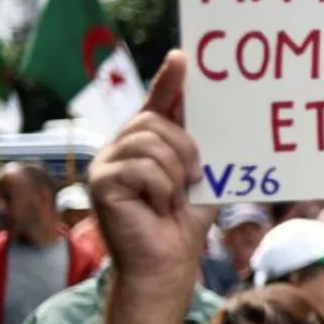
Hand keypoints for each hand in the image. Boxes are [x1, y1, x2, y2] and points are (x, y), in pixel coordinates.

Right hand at [89, 52, 215, 323]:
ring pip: (150, 142)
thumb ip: (201, 149)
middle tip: (193, 179)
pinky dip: (160, 189)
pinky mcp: (101, 181)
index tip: (184, 58)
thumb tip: (223, 119)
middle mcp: (121, 147)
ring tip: (172, 198)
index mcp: (146, 144)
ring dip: (174, 173)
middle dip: (185, 148)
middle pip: (155, 121)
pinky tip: (156, 207)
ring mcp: (106, 163)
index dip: (170, 81)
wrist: (167, 264)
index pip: (157, 103)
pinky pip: (141, 168)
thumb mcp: (200, 179)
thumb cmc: (183, 224)